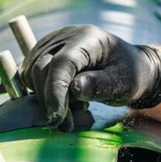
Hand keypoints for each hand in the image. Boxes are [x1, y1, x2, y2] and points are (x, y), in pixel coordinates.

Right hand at [19, 25, 160, 122]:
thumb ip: (101, 84)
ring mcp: (52, 43)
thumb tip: (75, 88)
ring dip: (44, 98)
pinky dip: (41, 92)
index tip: (56, 116)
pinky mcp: (44, 54)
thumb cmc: (130, 75)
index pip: (62, 62)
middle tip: (65, 125)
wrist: (128, 68)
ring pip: (32, 73)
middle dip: (49, 100)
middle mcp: (66, 36)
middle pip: (42, 68)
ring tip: (70, 111)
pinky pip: (31, 76)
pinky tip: (62, 101)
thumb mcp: (125, 83)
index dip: (56, 90)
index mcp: (88, 38)